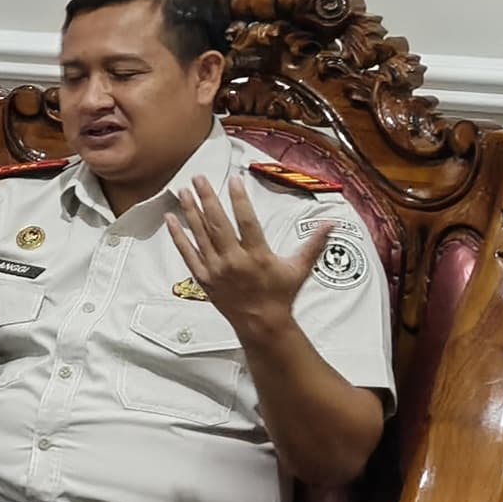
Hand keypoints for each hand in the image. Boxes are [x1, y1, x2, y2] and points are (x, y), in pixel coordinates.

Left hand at [164, 178, 325, 337]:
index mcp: (257, 256)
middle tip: (199, 178)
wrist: (262, 324)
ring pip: (200, 235)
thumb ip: (313, 244)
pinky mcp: (203, 278)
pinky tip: (171, 219)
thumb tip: (331, 224)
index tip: (234, 180)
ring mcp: (216, 270)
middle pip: (218, 224)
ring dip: (191, 211)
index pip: (247, 221)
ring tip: (183, 191)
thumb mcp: (299, 268)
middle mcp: (234, 261)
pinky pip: (187, 253)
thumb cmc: (280, 295)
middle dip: (207, 198)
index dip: (239, 200)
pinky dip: (178, 236)